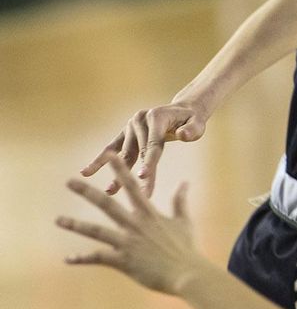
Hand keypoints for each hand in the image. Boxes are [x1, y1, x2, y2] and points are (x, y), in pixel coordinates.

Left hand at [58, 156, 208, 295]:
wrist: (188, 273)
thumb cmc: (186, 248)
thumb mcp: (184, 221)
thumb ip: (180, 201)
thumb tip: (185, 182)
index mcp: (149, 214)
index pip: (132, 186)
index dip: (119, 169)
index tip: (109, 155)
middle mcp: (135, 225)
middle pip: (106, 204)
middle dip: (86, 192)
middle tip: (69, 181)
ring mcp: (128, 243)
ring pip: (96, 231)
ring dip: (76, 225)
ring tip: (58, 220)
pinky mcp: (123, 261)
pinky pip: (98, 258)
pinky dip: (82, 258)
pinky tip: (68, 259)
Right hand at [81, 99, 208, 196]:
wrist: (181, 111)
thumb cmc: (191, 120)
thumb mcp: (198, 123)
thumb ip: (193, 129)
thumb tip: (182, 135)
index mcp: (156, 117)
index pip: (154, 144)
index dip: (149, 162)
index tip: (143, 177)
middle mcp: (140, 120)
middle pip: (139, 152)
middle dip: (138, 175)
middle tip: (138, 196)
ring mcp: (129, 126)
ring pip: (125, 154)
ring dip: (118, 173)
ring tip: (110, 192)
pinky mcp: (124, 133)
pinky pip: (111, 148)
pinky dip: (99, 161)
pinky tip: (86, 173)